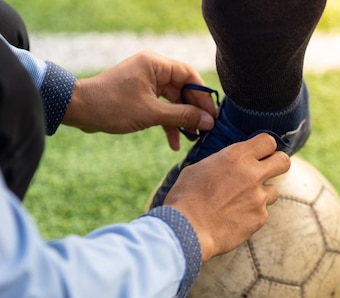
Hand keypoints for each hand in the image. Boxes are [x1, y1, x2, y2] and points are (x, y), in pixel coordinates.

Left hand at [62, 50, 217, 149]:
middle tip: (204, 129)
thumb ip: (182, 116)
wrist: (79, 110)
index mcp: (155, 64)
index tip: (212, 115)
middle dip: (193, 111)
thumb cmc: (112, 106)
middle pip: (183, 89)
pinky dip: (168, 123)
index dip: (202, 96)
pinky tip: (174, 142)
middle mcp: (153, 69)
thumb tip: (208, 121)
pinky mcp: (141, 96)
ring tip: (191, 139)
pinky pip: (162, 108)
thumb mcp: (151, 113)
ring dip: (182, 120)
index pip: (189, 75)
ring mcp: (147, 83)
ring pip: (174, 101)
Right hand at [163, 133, 290, 260]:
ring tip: (241, 202)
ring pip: (274, 191)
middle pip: (284, 162)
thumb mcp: (199, 168)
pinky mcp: (260, 218)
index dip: (265, 147)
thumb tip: (227, 163)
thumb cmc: (186, 198)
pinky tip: (235, 218)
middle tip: (267, 171)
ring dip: (262, 194)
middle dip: (278, 165)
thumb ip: (220, 163)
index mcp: (236, 156)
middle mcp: (252, 174)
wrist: (187, 230)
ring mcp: (259, 197)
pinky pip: (262, 212)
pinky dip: (252, 214)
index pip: (268, 141)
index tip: (260, 153)